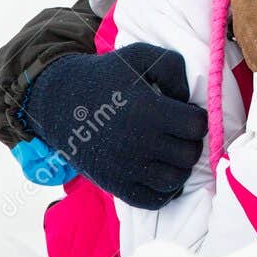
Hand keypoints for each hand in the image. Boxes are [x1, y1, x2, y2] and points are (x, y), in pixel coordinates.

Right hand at [21, 43, 207, 209]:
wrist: (60, 101)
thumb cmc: (107, 76)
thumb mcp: (141, 56)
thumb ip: (174, 68)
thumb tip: (188, 100)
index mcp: (146, 110)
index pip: (196, 126)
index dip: (197, 118)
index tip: (185, 113)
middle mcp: (136, 143)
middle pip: (189, 155)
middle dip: (189, 141)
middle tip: (177, 132)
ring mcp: (124, 168)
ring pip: (175, 179)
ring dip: (179, 166)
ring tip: (169, 150)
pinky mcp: (114, 185)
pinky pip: (154, 200)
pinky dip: (164, 190)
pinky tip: (160, 171)